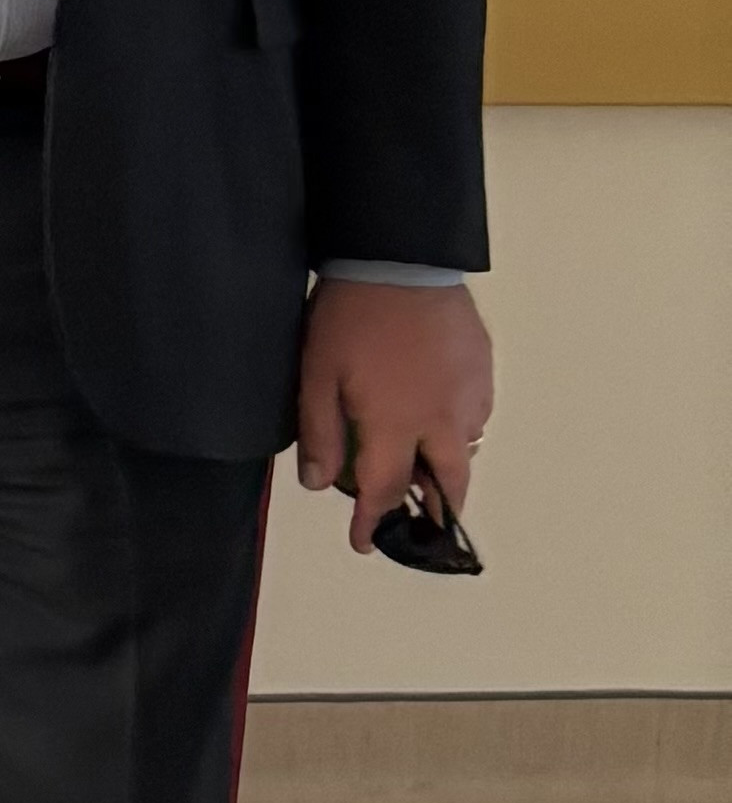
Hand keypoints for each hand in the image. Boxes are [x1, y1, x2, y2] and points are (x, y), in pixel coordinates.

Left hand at [295, 275, 493, 550]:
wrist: (401, 261)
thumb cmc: (350, 318)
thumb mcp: (317, 374)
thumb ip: (320, 433)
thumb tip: (320, 485)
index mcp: (398, 425)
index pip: (386, 491)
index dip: (372, 521)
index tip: (363, 542)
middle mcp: (444, 421)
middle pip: (450, 484)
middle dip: (438, 512)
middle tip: (423, 526)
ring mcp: (471, 395)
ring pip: (466, 449)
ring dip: (445, 466)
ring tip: (420, 466)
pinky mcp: (484, 370)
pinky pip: (475, 415)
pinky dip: (456, 429)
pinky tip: (435, 417)